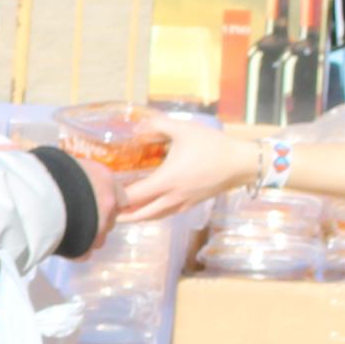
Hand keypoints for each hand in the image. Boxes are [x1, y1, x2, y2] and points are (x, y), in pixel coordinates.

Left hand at [118, 117, 261, 221]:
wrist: (240, 164)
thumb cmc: (212, 146)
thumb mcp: (183, 129)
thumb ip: (157, 126)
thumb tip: (136, 126)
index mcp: (167, 181)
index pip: (133, 196)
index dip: (116, 197)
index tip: (104, 193)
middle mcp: (172, 198)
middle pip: (140, 215)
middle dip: (121, 215)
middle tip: (106, 211)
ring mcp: (182, 204)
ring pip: (153, 217)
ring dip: (136, 216)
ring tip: (122, 212)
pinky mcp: (191, 205)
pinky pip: (165, 214)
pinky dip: (152, 213)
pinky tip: (147, 207)